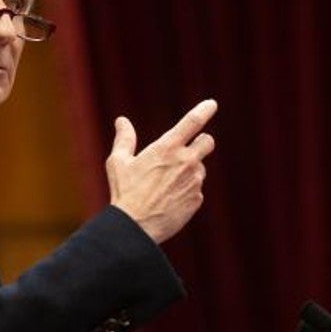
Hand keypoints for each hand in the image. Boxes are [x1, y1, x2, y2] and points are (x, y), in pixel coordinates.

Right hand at [106, 99, 217, 242]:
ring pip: (200, 168)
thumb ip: (124, 139)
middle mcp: (186, 162)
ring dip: (189, 170)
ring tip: (166, 184)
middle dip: (201, 142)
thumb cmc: (124, 192)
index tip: (212, 104)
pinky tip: (169, 199)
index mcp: (167, 148)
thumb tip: (122, 121)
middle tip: (189, 148)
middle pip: (207, 142)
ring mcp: (194, 182)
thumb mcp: (118, 162)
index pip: (192, 122)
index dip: (204, 110)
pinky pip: (196, 189)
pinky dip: (186, 191)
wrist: (135, 227)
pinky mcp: (197, 199)